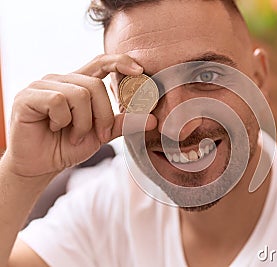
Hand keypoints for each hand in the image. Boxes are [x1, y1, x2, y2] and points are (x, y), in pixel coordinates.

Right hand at [2, 54, 156, 178]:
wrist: (41, 165)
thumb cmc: (68, 146)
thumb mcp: (101, 134)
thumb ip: (123, 123)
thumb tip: (153, 120)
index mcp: (79, 84)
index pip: (101, 63)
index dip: (120, 61)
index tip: (139, 70)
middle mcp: (61, 79)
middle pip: (96, 85)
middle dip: (103, 115)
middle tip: (97, 135)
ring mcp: (43, 85)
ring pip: (79, 94)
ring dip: (82, 123)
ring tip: (73, 135)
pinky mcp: (28, 96)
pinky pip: (58, 101)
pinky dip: (63, 121)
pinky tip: (54, 128)